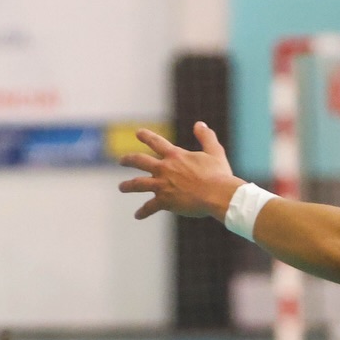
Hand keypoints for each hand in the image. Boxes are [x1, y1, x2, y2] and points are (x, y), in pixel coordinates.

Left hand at [117, 121, 245, 220]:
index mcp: (176, 156)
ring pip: (138, 184)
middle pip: (140, 161)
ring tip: (121, 187)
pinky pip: (149, 207)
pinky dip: (143, 212)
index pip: (156, 142)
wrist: (217, 194)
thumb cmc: (218, 174)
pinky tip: (137, 215)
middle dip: (128, 160)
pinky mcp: (164, 201)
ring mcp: (162, 185)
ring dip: (127, 186)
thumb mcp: (214, 151)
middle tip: (121, 161)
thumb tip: (199, 124)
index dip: (146, 136)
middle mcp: (165, 168)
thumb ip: (206, 137)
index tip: (138, 133)